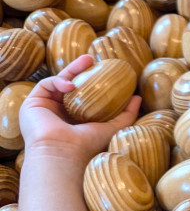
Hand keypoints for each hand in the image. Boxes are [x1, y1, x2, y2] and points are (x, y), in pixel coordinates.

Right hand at [20, 55, 140, 160]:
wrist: (63, 152)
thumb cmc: (88, 144)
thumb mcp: (113, 127)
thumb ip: (126, 113)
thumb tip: (137, 98)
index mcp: (74, 119)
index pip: (82, 95)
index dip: (91, 81)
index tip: (104, 70)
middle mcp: (58, 113)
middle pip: (69, 84)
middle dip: (80, 69)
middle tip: (91, 58)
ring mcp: (44, 108)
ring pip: (58, 81)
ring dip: (71, 69)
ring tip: (86, 61)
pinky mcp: (32, 103)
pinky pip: (46, 85)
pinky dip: (59, 81)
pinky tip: (71, 85)